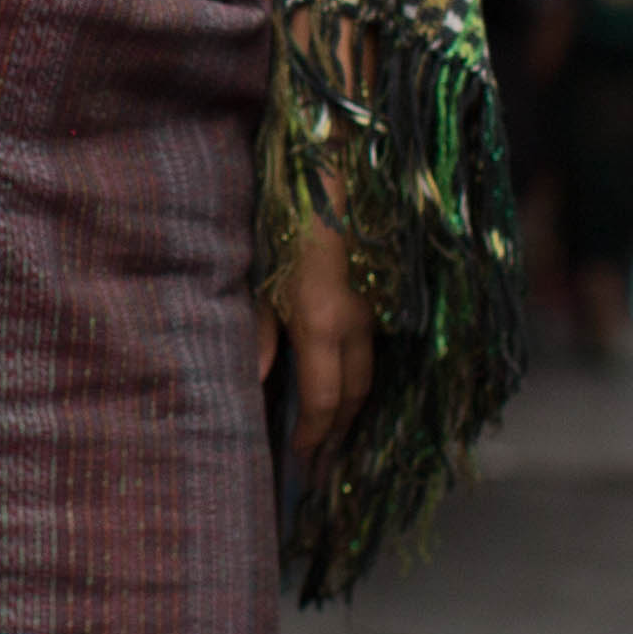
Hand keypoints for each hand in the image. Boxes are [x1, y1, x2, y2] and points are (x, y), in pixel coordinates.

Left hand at [277, 215, 376, 466]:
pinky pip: (372, 348)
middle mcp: (356, 324)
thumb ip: (259, 334)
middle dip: (341, 428)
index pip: (324, 399)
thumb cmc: (283, 226)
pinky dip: (359, 373)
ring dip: (354, 403)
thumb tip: (254, 382)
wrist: (325, 178)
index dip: (315, 433)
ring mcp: (373, 309)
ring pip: (370, 371)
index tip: (300, 454)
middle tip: (323, 455)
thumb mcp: (260, 282)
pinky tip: (344, 380)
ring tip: (335, 427)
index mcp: (321, 325)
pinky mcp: (378, 295)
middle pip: (356, 393)